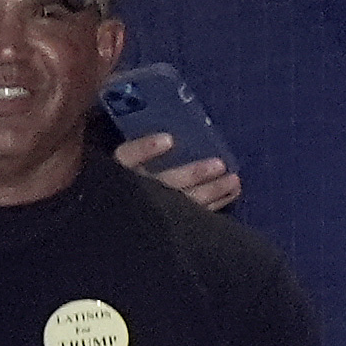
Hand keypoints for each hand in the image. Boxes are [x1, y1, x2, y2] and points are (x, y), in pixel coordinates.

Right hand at [116, 130, 245, 213]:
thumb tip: (153, 120)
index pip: (128, 156)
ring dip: (213, 191)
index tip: (168, 140)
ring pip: (186, 201)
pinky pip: (197, 216)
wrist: (111, 226)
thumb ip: (135, 145)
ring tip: (234, 181)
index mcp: (118, 170)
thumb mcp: (119, 161)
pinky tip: (230, 194)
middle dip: (193, 174)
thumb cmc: (115, 180)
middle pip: (167, 182)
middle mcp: (137, 191)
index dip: (145, 149)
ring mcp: (154, 211)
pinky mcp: (171, 223)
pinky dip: (215, 205)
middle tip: (220, 164)